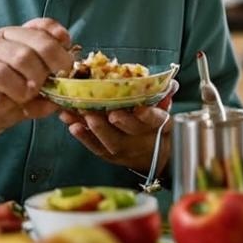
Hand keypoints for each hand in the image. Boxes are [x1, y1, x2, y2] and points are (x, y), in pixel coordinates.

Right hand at [0, 18, 71, 129]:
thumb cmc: (18, 85)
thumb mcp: (40, 75)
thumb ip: (54, 71)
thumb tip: (68, 79)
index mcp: (19, 32)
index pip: (41, 28)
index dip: (58, 48)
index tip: (67, 66)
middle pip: (25, 53)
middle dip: (42, 74)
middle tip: (48, 87)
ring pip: (3, 73)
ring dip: (22, 90)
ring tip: (28, 96)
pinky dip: (8, 104)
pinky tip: (11, 105)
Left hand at [59, 84, 175, 173]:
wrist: (154, 158)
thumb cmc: (156, 130)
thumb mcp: (165, 113)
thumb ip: (164, 97)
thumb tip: (171, 83)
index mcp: (158, 125)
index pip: (155, 120)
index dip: (147, 115)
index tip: (139, 109)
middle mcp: (139, 139)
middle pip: (129, 131)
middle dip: (119, 121)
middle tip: (108, 111)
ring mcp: (122, 148)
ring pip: (108, 140)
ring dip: (94, 127)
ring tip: (81, 114)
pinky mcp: (108, 154)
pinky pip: (94, 146)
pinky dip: (82, 136)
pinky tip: (72, 125)